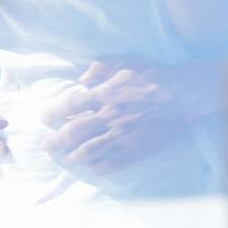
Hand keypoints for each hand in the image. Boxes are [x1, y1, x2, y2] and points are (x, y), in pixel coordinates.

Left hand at [39, 57, 192, 174]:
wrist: (182, 94)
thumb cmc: (152, 75)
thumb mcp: (122, 61)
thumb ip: (98, 68)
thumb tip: (79, 79)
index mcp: (103, 95)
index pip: (69, 107)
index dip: (52, 114)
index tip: (44, 118)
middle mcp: (108, 117)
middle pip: (73, 132)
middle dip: (55, 141)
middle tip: (47, 145)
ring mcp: (122, 135)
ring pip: (89, 151)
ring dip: (73, 157)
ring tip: (65, 158)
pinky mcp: (137, 149)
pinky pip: (113, 163)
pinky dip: (99, 167)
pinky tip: (92, 166)